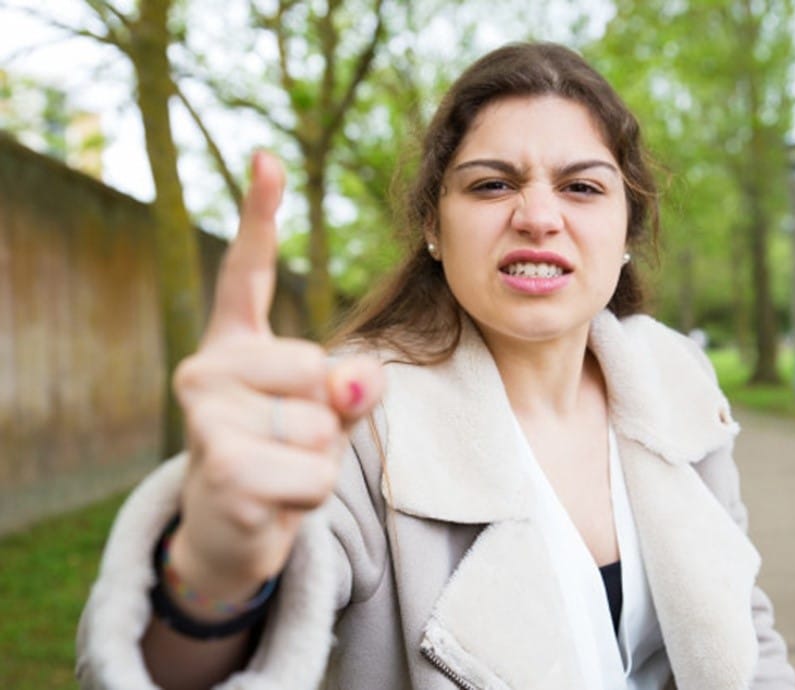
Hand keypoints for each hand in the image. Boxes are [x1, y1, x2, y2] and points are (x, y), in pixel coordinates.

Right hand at [168, 151, 383, 610]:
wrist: (229, 531)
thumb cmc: (280, 455)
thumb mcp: (323, 413)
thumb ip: (348, 385)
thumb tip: (355, 380)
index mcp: (235, 344)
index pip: (247, 273)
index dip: (258, 216)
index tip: (267, 158)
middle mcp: (206, 369)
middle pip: (316, 370)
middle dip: (326, 419)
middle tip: (288, 442)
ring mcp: (205, 420)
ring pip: (319, 427)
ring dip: (320, 461)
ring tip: (280, 470)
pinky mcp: (221, 470)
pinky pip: (313, 474)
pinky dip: (312, 495)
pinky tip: (273, 501)